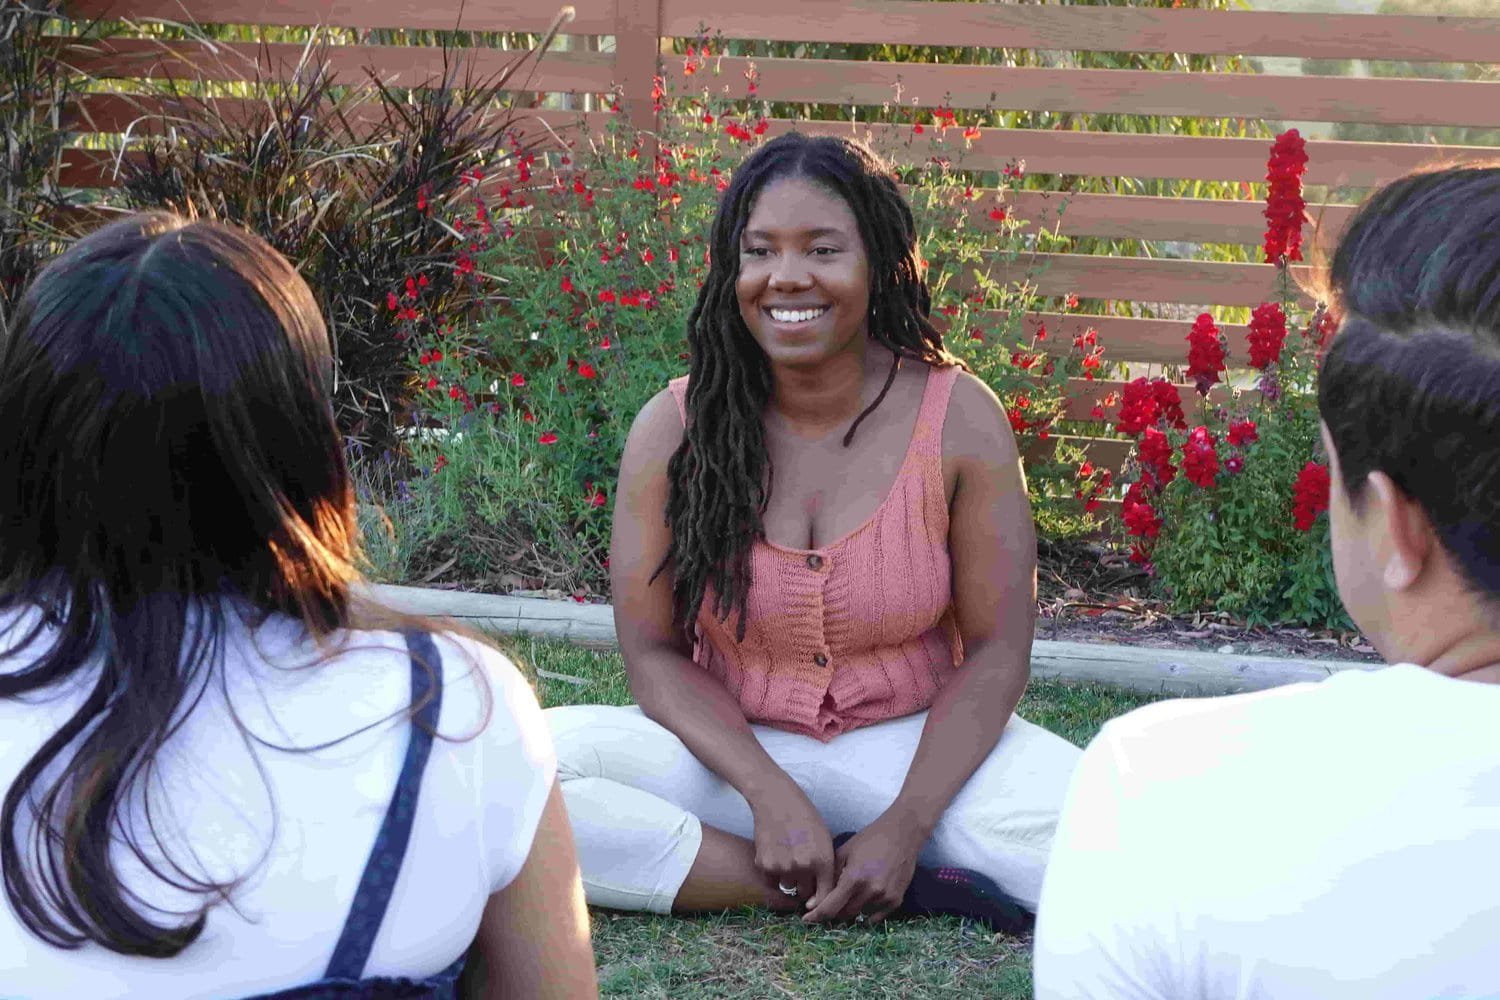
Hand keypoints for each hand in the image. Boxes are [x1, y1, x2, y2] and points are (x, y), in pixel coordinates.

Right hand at [747, 780, 835, 908]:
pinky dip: (773, 874)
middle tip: (802, 872)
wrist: (775, 798)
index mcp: (822, 860)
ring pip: (787, 887)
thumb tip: (822, 891)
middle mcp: (803, 867)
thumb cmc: (804, 816)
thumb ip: (825, 865)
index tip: (816, 902)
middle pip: (805, 893)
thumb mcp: (824, 838)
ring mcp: (782, 867)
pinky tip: (776, 855)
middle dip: (805, 887)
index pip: (824, 895)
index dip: (821, 901)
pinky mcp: (764, 865)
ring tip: (788, 858)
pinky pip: (771, 881)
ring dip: (789, 879)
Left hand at [802, 811, 924, 925]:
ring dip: (851, 909)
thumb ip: (830, 876)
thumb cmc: (870, 839)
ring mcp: (885, 898)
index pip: (830, 907)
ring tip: (850, 895)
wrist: (902, 833)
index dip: (816, 916)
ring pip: (860, 915)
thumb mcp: (844, 852)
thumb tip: (813, 900)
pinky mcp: (896, 900)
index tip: (807, 919)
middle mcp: (870, 891)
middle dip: (833, 912)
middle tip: (828, 904)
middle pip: (844, 915)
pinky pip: (876, 916)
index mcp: (854, 878)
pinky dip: (867, 912)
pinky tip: (864, 898)